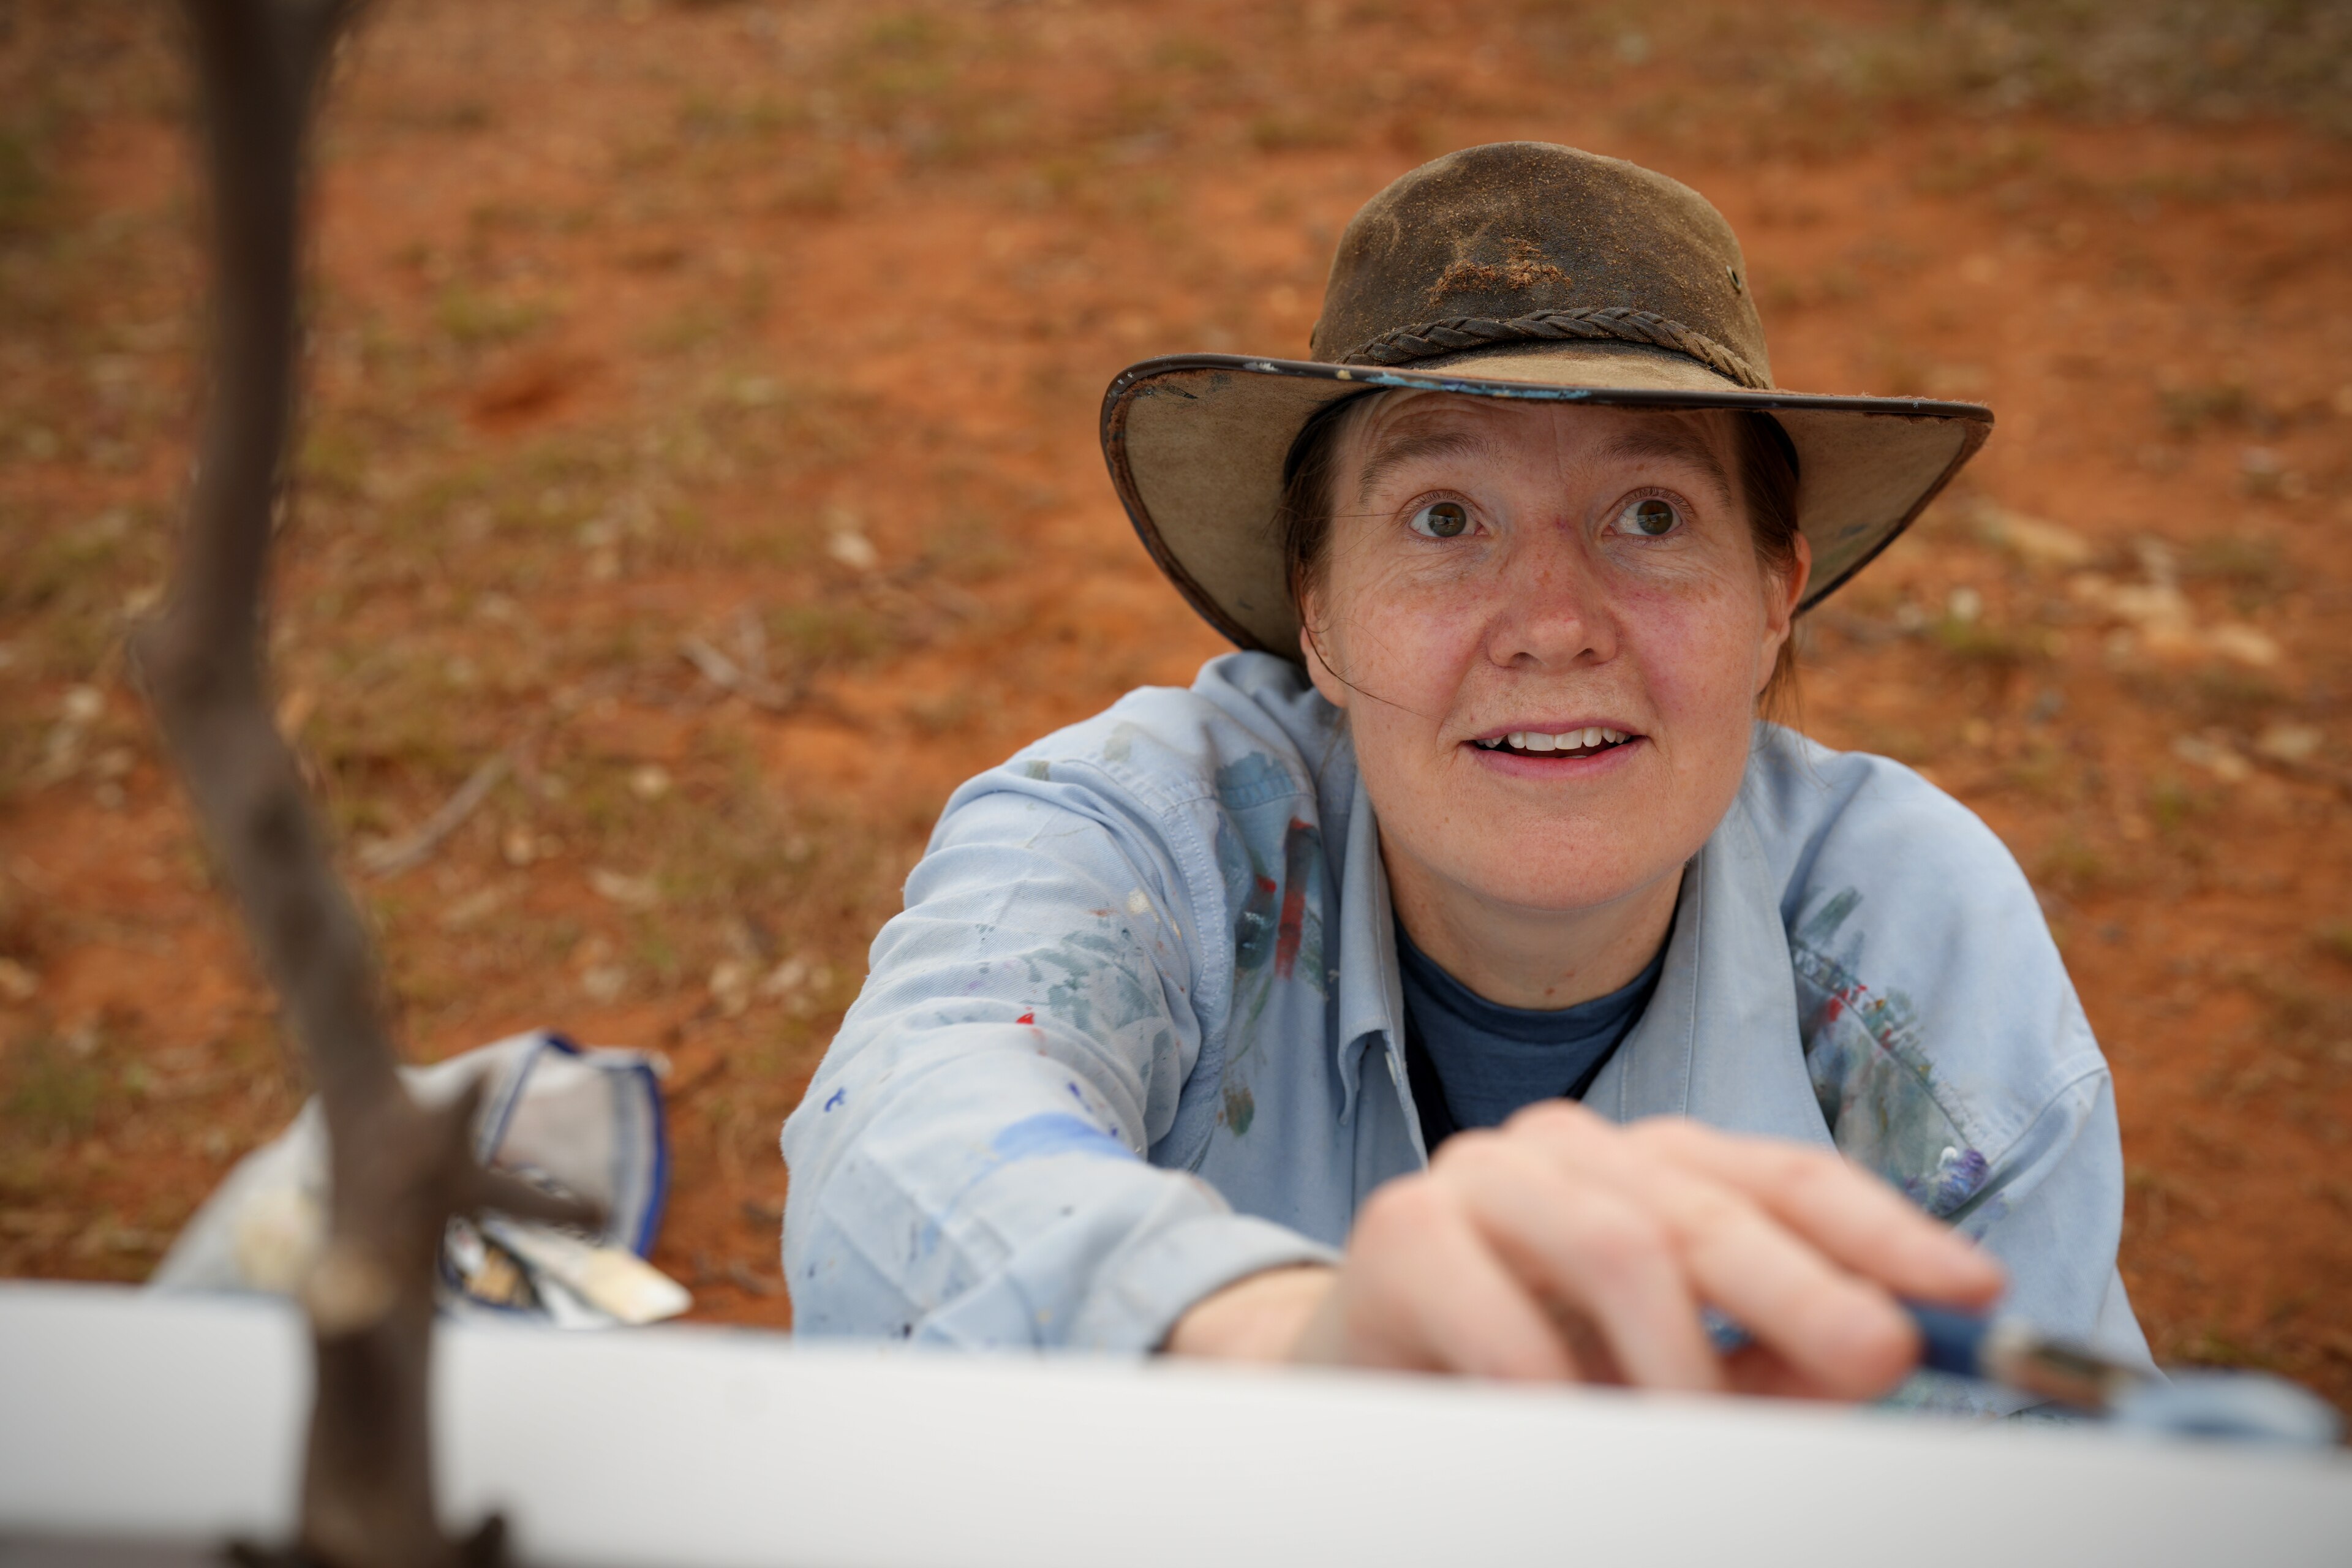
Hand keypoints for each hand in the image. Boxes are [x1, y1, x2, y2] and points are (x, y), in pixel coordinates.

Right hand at [1166, 1102, 2003, 1398]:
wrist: (1369, 1371)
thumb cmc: (1542, 1371)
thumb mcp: (1681, 1375)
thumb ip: (1776, 1366)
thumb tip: (1886, 1355)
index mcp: (1655, 1167)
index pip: (1786, 1176)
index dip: (1885, 1229)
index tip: (1976, 1288)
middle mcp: (1576, 1149)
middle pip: (1712, 1206)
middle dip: (1808, 1288)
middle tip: (1882, 1358)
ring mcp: (1486, 1173)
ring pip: (1618, 1242)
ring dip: (1678, 1360)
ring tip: (1695, 1439)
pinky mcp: (1405, 1227)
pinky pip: (1500, 1307)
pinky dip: (1555, 1384)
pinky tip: (1575, 1425)